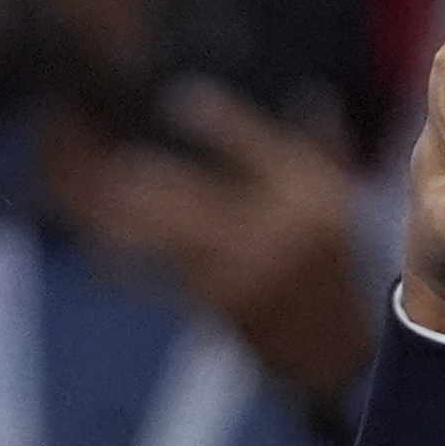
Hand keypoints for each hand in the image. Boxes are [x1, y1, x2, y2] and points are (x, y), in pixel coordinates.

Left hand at [75, 84, 375, 406]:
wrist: (338, 352)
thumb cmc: (336, 270)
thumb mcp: (340, 206)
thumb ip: (325, 148)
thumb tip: (312, 94)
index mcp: (309, 193)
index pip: (255, 144)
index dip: (215, 118)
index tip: (179, 100)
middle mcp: (277, 226)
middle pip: (197, 190)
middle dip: (152, 177)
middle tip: (120, 166)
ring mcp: (246, 267)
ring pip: (173, 235)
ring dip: (133, 219)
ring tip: (104, 203)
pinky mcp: (224, 304)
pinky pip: (167, 280)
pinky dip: (136, 270)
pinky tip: (108, 261)